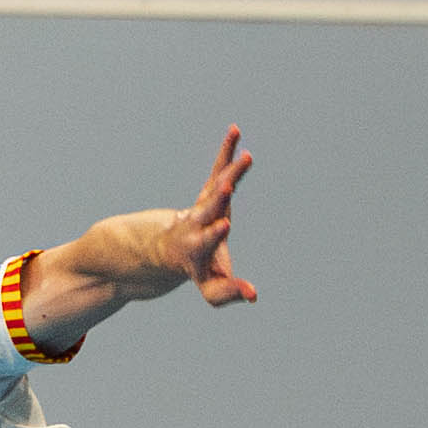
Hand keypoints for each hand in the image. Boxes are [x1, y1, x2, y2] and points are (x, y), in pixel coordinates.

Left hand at [166, 126, 258, 306]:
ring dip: (229, 169)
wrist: (173, 246)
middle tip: (227, 185)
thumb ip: (229, 292)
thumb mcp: (209, 288)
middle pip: (210, 208)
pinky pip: (219, 168)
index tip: (223, 225)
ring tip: (245, 153)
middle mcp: (199, 222)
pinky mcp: (211, 190)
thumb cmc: (197, 269)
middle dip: (219, 198)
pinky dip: (227, 152)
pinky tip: (235, 130)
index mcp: (198, 246)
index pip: (207, 240)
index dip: (214, 234)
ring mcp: (205, 203)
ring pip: (217, 184)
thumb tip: (254, 296)